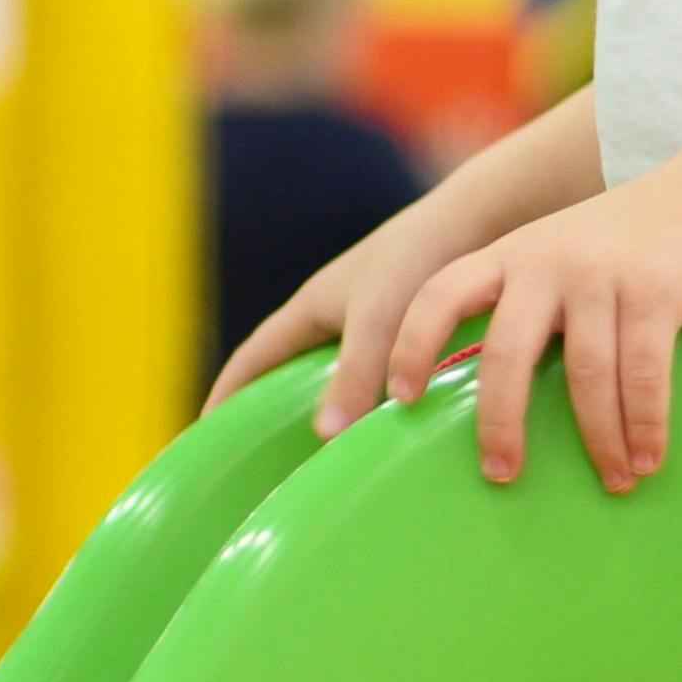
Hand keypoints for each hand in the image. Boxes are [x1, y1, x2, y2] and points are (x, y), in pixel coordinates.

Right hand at [205, 196, 476, 442]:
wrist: (478, 222)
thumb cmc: (414, 261)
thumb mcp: (375, 321)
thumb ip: (354, 377)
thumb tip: (324, 438)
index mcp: (311, 307)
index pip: (254, 357)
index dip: (228, 392)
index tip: (204, 430)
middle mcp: (336, 314)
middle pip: (290, 369)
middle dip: (272, 408)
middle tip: (262, 459)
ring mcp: (373, 321)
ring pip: (339, 376)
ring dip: (330, 410)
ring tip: (327, 459)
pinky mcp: (410, 330)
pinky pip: (379, 378)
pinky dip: (374, 406)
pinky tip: (390, 434)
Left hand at [383, 179, 681, 492]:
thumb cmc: (620, 250)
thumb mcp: (554, 259)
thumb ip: (521, 307)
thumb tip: (492, 404)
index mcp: (509, 256)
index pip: (440, 295)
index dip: (412, 344)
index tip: (400, 397)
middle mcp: (546, 260)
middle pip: (506, 351)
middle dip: (501, 420)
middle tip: (501, 474)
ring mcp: (601, 273)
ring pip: (584, 372)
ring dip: (598, 438)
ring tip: (613, 482)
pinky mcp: (655, 289)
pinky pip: (642, 370)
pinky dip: (644, 423)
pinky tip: (647, 459)